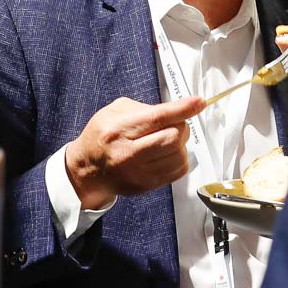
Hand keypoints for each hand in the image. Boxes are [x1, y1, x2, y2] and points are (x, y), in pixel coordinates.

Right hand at [64, 95, 203, 209]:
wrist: (88, 170)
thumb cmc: (102, 136)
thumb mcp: (115, 111)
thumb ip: (146, 108)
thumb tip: (176, 111)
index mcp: (118, 129)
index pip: (157, 118)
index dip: (182, 109)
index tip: (199, 102)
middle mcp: (129, 153)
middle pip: (173, 138)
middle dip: (181, 127)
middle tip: (174, 124)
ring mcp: (139, 173)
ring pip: (179, 156)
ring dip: (180, 144)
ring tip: (167, 139)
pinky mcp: (147, 185)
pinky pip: (178, 171)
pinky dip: (179, 158)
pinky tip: (166, 153)